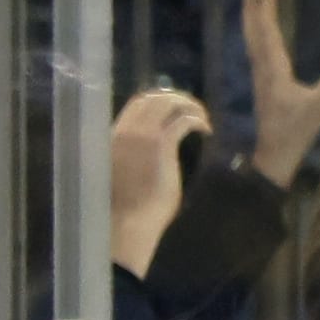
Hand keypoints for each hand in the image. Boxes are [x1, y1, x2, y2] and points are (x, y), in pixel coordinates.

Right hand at [109, 88, 210, 276]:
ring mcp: (142, 135)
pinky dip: (198, 121)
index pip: (136, 104)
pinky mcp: (160, 144)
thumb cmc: (121, 208)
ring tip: (201, 118)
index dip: (157, 100)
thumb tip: (152, 150)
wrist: (124, 222)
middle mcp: (125, 130)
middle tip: (192, 108)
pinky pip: (184, 120)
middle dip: (176, 98)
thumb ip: (133, 154)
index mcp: (112, 136)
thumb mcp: (120, 172)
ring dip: (189, 106)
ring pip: (169, 103)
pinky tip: (206, 130)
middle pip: (153, 97)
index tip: (172, 108)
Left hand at [244, 0, 319, 187]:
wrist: (274, 155)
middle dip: (253, 6)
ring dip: (252, 19)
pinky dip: (256, 35)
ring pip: (251, 41)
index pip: (267, 29)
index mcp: (273, 68)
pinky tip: (261, 35)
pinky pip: (255, 52)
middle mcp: (261, 68)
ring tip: (253, 1)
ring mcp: (260, 76)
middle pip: (253, 31)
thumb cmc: (295, 130)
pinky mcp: (262, 84)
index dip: (267, 5)